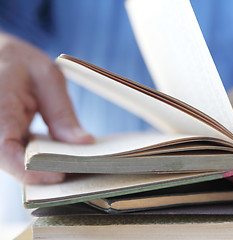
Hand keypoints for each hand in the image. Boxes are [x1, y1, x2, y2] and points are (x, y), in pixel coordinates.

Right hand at [0, 33, 93, 183]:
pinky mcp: (2, 138)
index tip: (60, 174)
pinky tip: (60, 154)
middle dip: (44, 171)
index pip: (5, 151)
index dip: (31, 170)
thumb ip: (62, 112)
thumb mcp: (47, 77)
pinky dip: (39, 157)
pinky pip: (17, 155)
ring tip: (73, 162)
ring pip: (14, 162)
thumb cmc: (18, 62)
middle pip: (11, 162)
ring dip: (42, 166)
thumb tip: (82, 143)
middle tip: (77, 171)